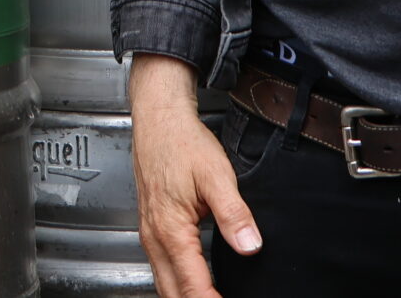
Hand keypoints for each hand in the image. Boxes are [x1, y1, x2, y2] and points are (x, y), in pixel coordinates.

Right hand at [129, 53, 260, 297]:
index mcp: (171, 230)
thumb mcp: (216, 175)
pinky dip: (177, 286)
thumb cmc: (182, 142)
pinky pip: (161, 269)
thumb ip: (234, 214)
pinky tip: (193, 286)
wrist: (159, 120)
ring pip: (164, 284)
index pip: (193, 286)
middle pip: (173, 293)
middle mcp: (155, 237)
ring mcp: (149, 234)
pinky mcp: (150, 228)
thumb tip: (250, 246)